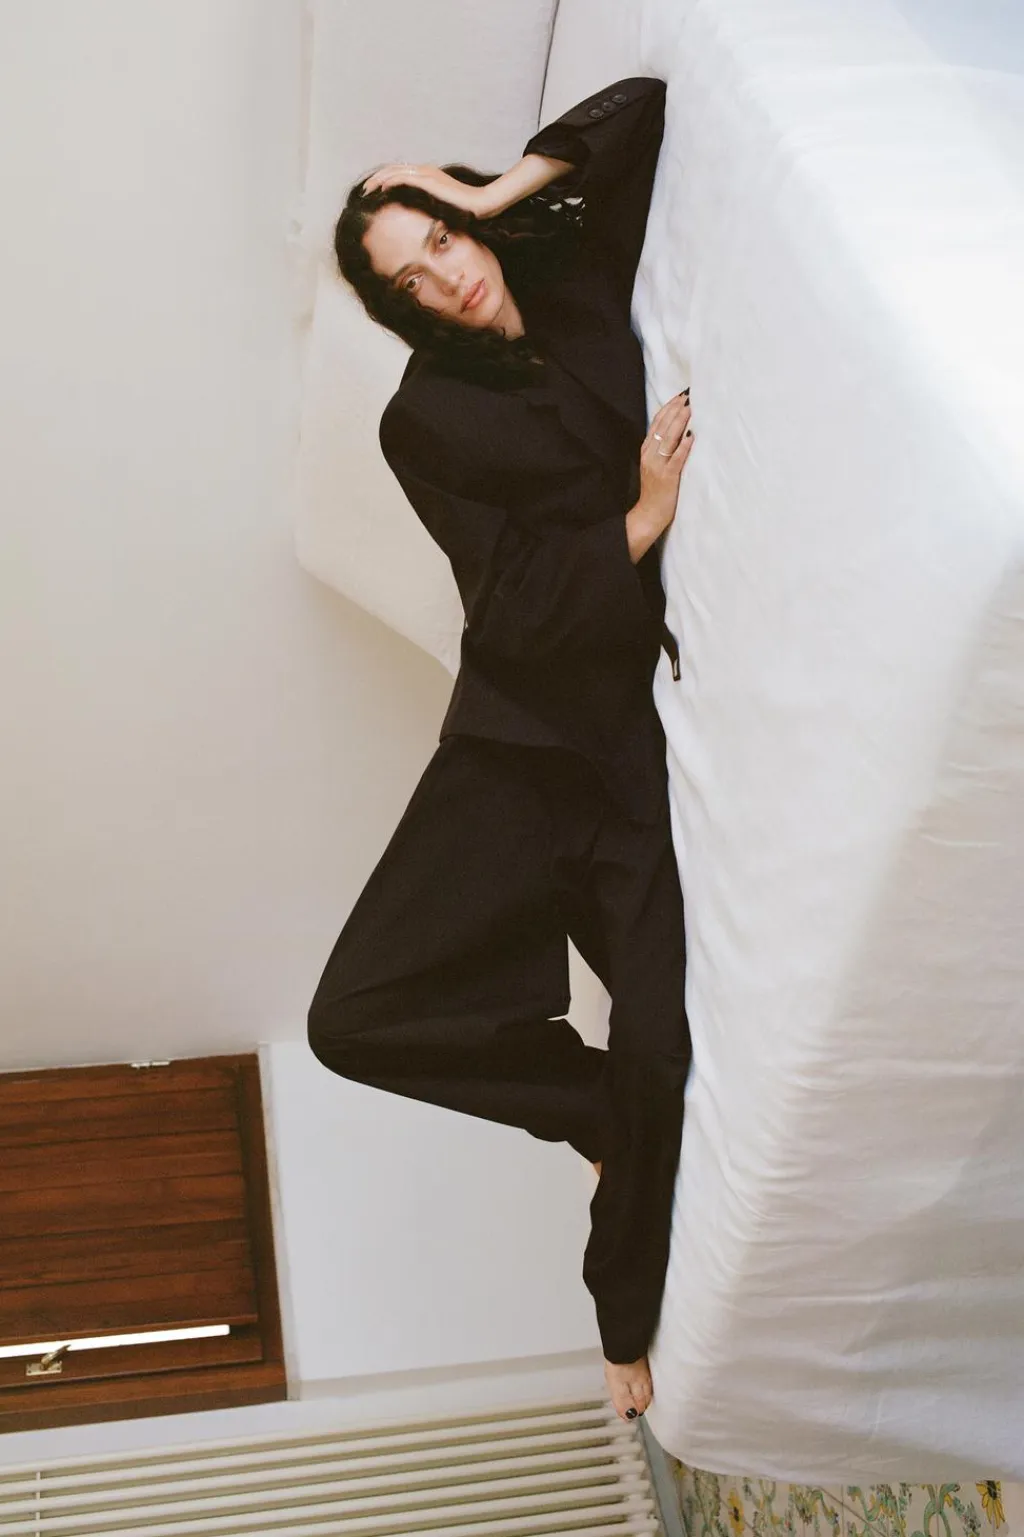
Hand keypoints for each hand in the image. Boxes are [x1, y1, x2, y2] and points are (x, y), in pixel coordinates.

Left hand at [360, 162, 489, 217]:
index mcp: (428, 175)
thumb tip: (419, 217)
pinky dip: (389, 182)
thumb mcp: (444, 207)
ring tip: (366, 190)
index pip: (400, 173)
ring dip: (378, 180)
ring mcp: (427, 173)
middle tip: (363, 190)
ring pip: (394, 171)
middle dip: (376, 178)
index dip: (384, 180)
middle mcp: (425, 171)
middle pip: (393, 169)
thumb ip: (431, 206)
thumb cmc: (466, 210)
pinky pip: (402, 177)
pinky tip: (380, 189)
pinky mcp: (428, 180)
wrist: (480, 204)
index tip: (372, 191)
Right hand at [637, 391, 692, 539]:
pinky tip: (690, 436)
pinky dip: (683, 446)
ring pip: (667, 439)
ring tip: (690, 408)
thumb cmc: (656, 489)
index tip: (680, 396)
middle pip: (662, 427)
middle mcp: (649, 455)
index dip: (668, 408)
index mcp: (646, 450)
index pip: (657, 423)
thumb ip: (662, 448)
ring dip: (679, 422)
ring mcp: (657, 466)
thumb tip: (678, 430)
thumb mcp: (654, 464)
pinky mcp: (667, 477)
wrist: (648, 514)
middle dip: (675, 410)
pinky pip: (676, 459)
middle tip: (688, 396)